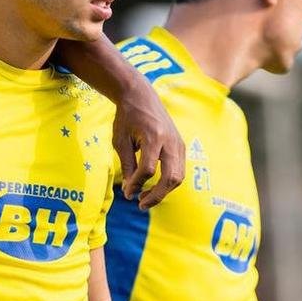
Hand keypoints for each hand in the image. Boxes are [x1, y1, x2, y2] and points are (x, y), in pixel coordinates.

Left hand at [111, 79, 184, 208]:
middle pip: (171, 177)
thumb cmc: (127, 117)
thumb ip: (127, 166)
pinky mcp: (181, 146)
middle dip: (156, 195)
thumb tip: (130, 191)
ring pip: (178, 176)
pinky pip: (179, 170)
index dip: (136, 184)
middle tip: (141, 204)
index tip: (126, 193)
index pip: (148, 170)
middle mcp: (170, 141)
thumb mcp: (121, 141)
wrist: (141, 96)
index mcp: (154, 137)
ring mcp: (178, 143)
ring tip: (146, 198)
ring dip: (163, 191)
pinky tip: (153, 186)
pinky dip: (168, 182)